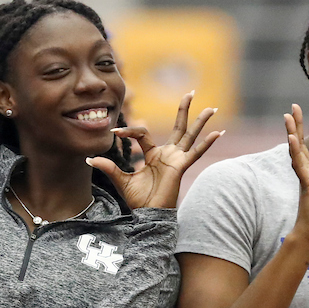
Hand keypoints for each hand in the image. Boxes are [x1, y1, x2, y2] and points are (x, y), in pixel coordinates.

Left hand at [87, 92, 222, 208]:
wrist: (147, 215)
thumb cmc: (138, 200)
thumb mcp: (121, 180)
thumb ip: (109, 167)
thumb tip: (89, 158)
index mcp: (153, 155)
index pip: (143, 133)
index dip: (128, 131)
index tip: (114, 133)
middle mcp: (167, 154)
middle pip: (178, 126)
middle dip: (184, 109)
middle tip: (191, 92)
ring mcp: (176, 159)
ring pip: (190, 135)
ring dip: (201, 122)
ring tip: (212, 108)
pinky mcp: (180, 167)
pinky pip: (196, 153)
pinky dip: (207, 143)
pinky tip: (219, 133)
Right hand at [285, 104, 308, 246]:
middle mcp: (307, 172)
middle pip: (300, 143)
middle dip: (297, 126)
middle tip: (292, 108)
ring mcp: (304, 176)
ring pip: (296, 149)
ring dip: (292, 131)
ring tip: (287, 115)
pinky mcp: (304, 182)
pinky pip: (298, 163)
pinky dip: (294, 150)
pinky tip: (291, 138)